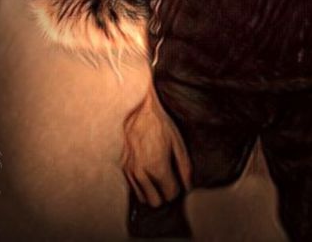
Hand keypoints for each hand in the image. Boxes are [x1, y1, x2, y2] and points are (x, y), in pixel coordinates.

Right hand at [121, 84, 191, 206]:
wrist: (139, 110)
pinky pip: (134, 188)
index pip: (170, 195)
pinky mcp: (123, 167)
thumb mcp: (178, 143)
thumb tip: (188, 186)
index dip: (177, 189)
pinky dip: (142, 185)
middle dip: (164, 194)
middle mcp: (141, 173)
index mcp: (157, 167)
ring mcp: (130, 171)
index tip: (178, 180)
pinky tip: (149, 173)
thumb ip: (184, 167)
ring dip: (152, 192)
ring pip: (143, 198)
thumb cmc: (161, 124)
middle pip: (155, 202)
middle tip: (169, 181)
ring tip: (159, 178)